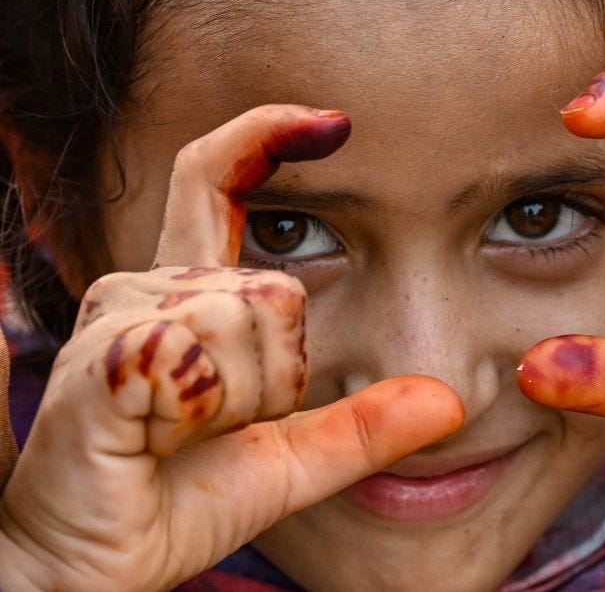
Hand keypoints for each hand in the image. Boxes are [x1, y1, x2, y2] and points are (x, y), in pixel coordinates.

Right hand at [0, 105, 463, 589]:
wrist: (92, 569)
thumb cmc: (176, 501)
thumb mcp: (289, 459)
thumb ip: (361, 424)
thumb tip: (449, 401)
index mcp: (185, 294)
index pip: (215, 182)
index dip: (266, 136)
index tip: (334, 121)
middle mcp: (143, 287)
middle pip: (276, 287)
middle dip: (278, 374)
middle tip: (217, 426)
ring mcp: (116, 317)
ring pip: (251, 315)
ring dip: (245, 398)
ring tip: (184, 433)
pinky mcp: (101, 359)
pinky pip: (204, 357)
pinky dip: (209, 413)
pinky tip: (158, 436)